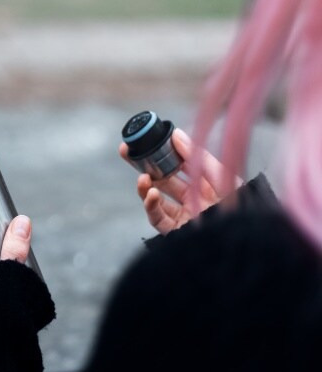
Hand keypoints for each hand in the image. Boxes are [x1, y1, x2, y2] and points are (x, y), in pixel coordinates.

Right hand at [119, 128, 241, 234]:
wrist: (247, 236)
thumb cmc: (242, 205)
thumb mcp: (221, 174)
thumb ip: (196, 156)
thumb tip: (175, 134)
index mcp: (203, 184)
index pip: (176, 165)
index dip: (160, 153)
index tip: (146, 140)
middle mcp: (191, 199)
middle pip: (160, 179)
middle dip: (142, 165)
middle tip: (125, 151)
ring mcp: (183, 216)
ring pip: (155, 199)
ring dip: (145, 187)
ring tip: (142, 178)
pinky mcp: (177, 232)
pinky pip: (157, 219)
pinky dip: (151, 206)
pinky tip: (151, 195)